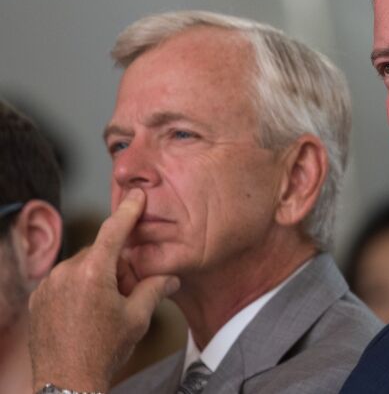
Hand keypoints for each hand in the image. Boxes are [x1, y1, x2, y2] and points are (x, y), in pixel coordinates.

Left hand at [28, 189, 179, 391]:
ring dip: (96, 278)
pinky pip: (63, 282)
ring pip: (81, 268)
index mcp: (93, 272)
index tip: (136, 195)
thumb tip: (170, 276)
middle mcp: (66, 273)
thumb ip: (155, 289)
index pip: (114, 230)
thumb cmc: (103, 351)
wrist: (67, 381)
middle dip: (116, 265)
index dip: (128, 211)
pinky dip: (78, 289)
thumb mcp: (138, 318)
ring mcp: (48, 285)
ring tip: (107, 308)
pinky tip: (87, 314)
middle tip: (130, 290)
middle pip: (99, 253)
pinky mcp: (38, 299)